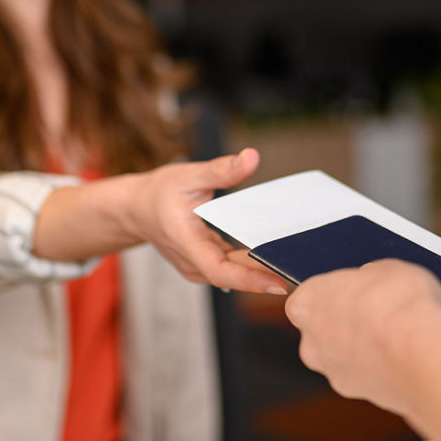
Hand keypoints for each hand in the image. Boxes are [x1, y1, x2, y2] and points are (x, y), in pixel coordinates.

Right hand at [130, 147, 288, 294]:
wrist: (137, 209)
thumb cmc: (159, 192)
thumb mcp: (188, 174)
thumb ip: (221, 169)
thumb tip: (251, 157)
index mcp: (186, 242)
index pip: (219, 270)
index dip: (249, 280)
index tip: (277, 283)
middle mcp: (192, 262)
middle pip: (233, 276)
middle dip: (266, 275)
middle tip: (303, 267)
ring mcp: (198, 267)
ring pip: (234, 274)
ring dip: (261, 271)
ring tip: (296, 262)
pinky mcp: (205, 265)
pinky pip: (232, 268)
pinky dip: (252, 264)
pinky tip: (276, 255)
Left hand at [284, 260, 440, 415]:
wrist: (423, 355)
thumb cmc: (401, 307)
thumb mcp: (388, 268)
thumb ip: (368, 277)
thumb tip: (373, 280)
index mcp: (307, 303)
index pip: (309, 295)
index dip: (336, 292)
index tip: (356, 290)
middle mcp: (311, 341)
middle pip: (322, 329)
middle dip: (345, 322)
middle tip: (377, 312)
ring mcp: (332, 371)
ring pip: (342, 356)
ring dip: (362, 348)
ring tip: (396, 336)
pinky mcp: (356, 393)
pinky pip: (363, 375)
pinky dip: (379, 367)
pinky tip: (401, 357)